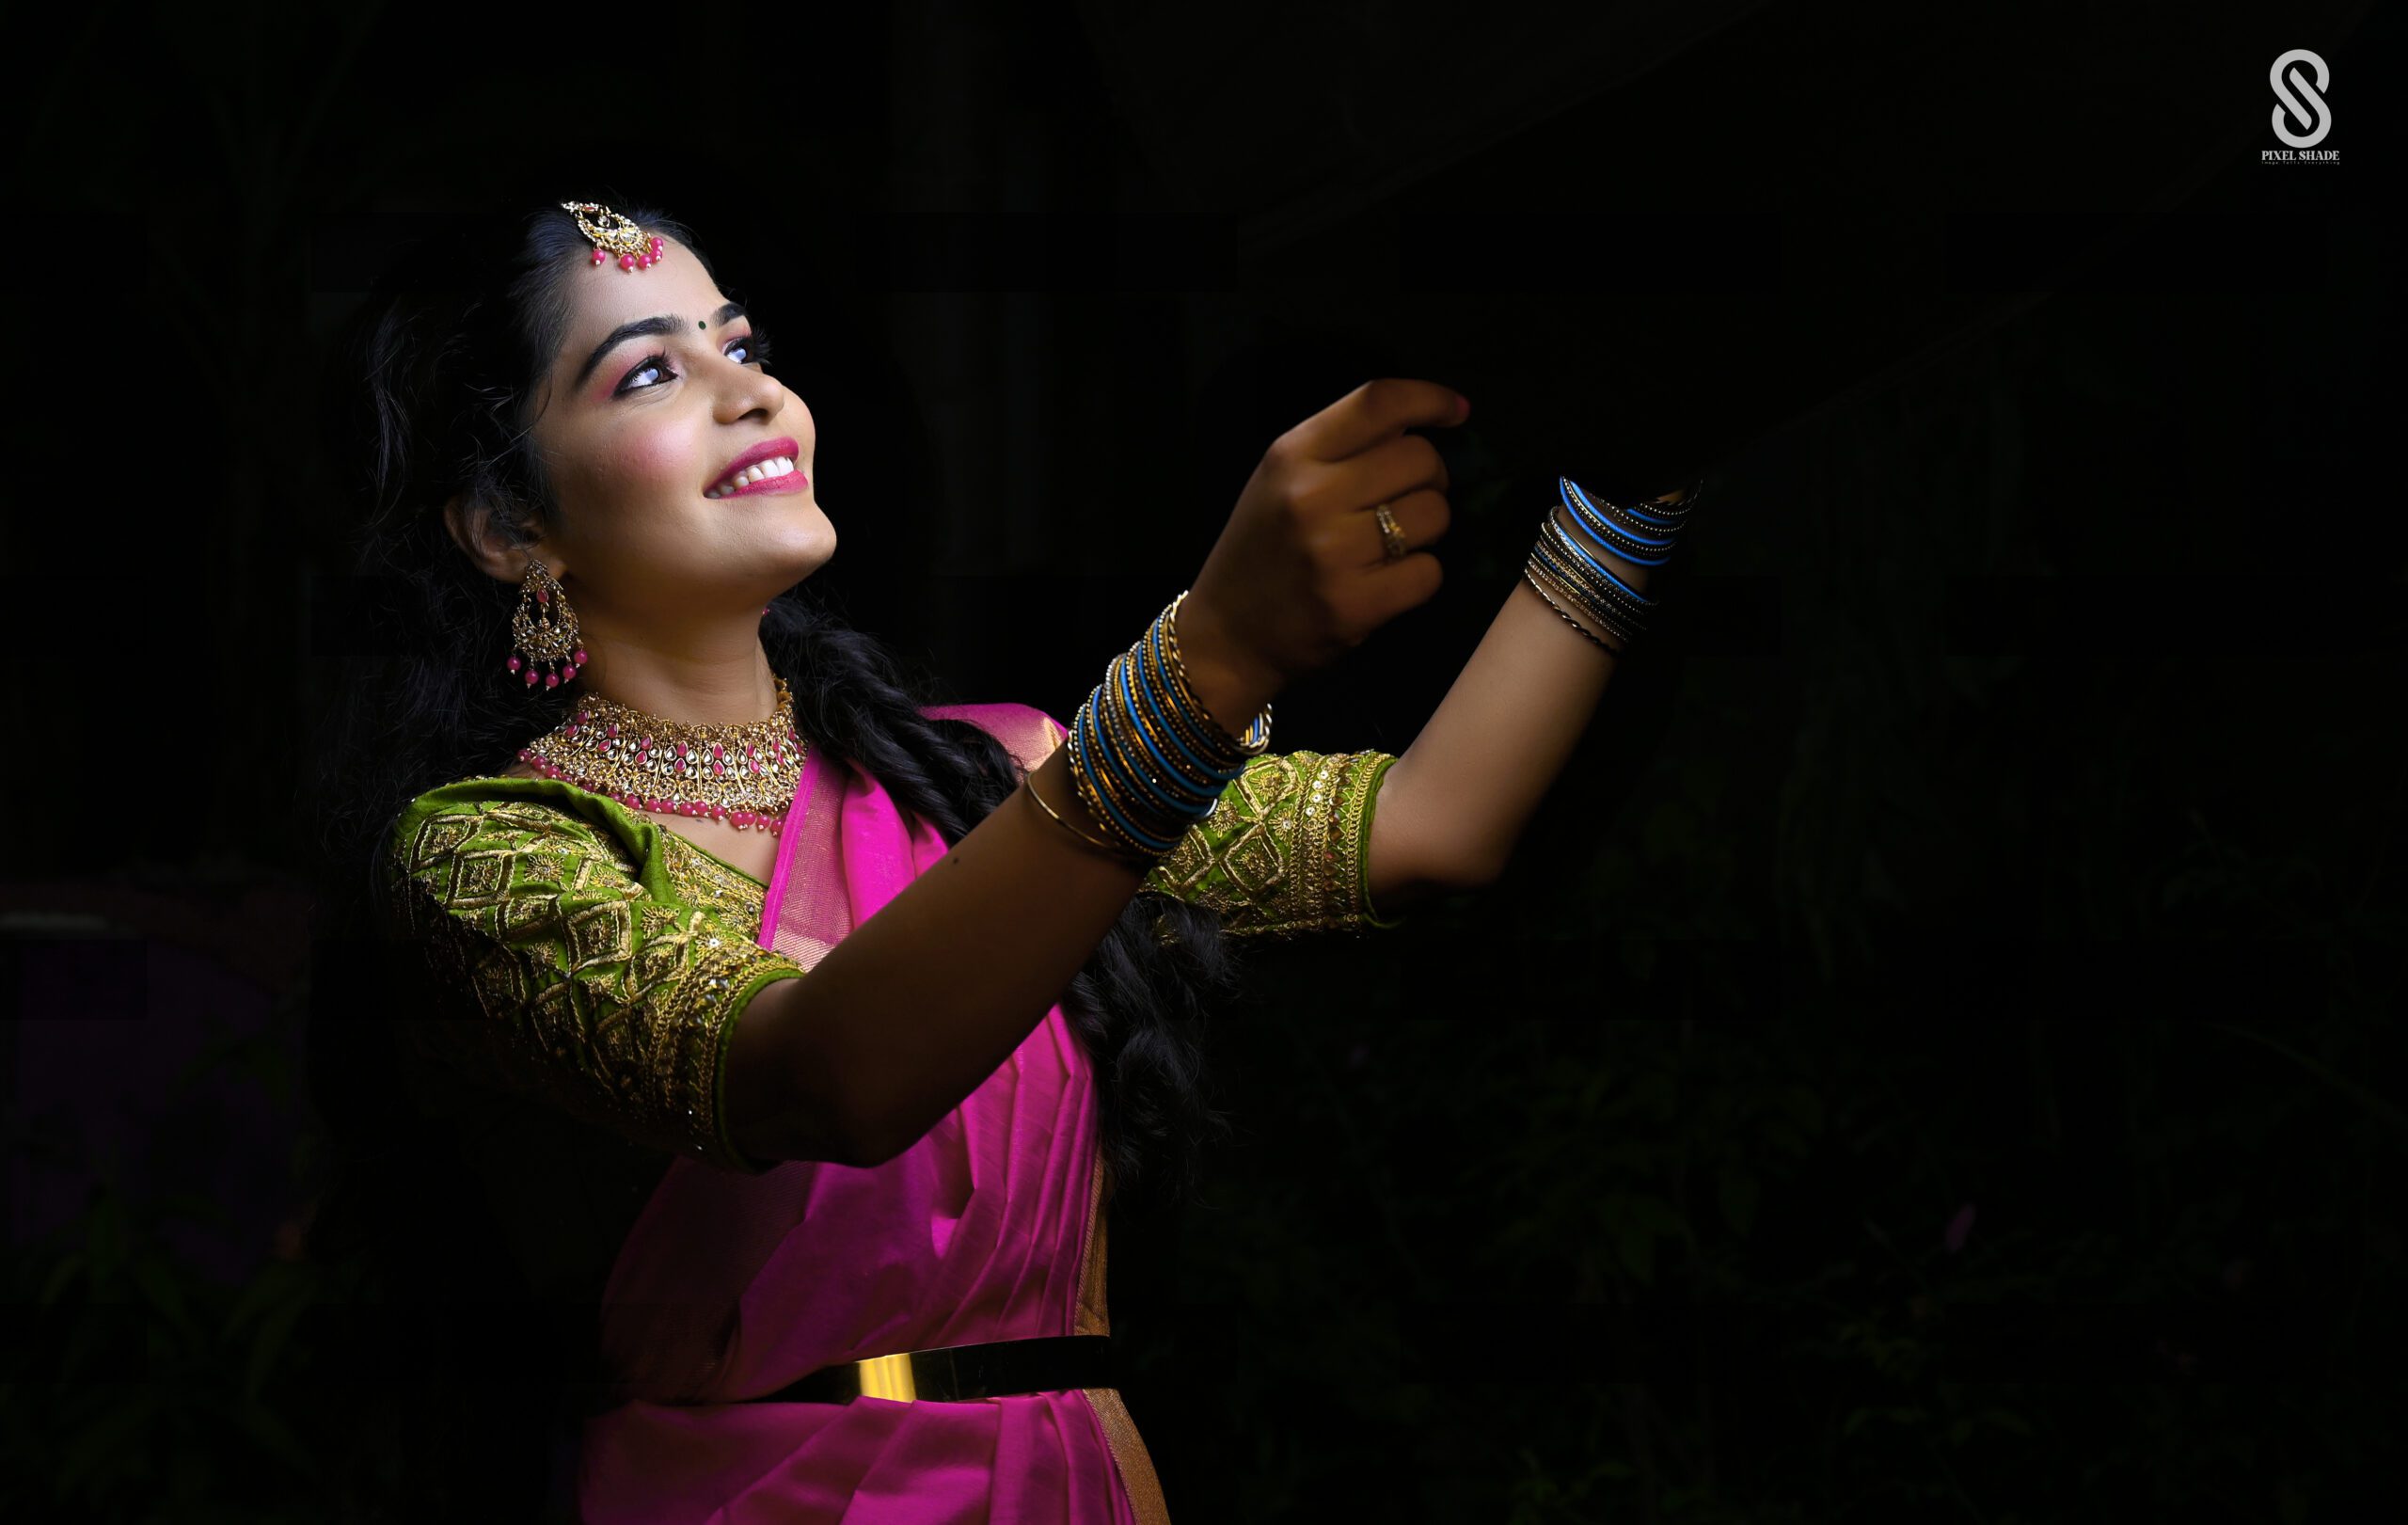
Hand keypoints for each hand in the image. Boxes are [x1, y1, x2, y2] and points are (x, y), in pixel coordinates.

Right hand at [1179, 379, 1466, 716]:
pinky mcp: (1353, 604)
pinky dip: (1420, 576)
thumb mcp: (1280, 479)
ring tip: (1393, 543)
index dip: (1430, 398)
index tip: (1456, 411)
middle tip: (1406, 500)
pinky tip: (1388, 581)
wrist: (1226, 636)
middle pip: (1421, 458)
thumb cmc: (1262, 550)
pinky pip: (1429, 572)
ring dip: (1427, 529)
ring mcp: (1332, 553)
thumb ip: (1339, 447)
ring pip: (1434, 514)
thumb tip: (1418, 425)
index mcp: (1291, 455)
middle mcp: (1311, 496)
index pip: (1379, 402)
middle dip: (1431, 478)